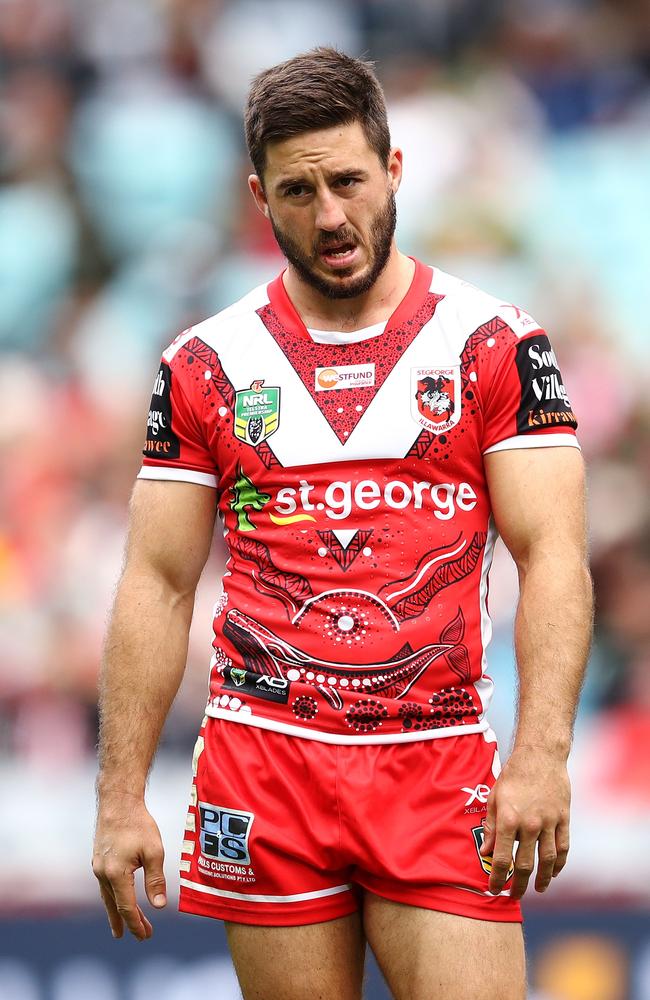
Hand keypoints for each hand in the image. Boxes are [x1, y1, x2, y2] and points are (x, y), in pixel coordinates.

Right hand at [92, 797, 166, 940]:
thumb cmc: (138, 824)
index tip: (144, 936)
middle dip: (129, 922)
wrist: (117, 801)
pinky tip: (116, 899)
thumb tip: (159, 906)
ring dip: (117, 912)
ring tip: (121, 928)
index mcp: (116, 875)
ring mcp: (98, 866)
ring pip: (108, 897)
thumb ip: (155, 880)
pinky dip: (112, 897)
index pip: (127, 908)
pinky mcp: (98, 859)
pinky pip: (105, 886)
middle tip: (141, 936)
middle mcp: (102, 874)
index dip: (136, 924)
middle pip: (116, 905)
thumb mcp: (153, 851)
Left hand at [480, 747, 569, 900]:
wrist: (540, 756)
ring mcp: (549, 822)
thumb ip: (491, 826)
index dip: (498, 878)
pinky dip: (559, 863)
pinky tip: (554, 872)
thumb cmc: (513, 775)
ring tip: (538, 890)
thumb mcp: (494, 797)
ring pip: (547, 860)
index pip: (502, 858)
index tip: (494, 890)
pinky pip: (563, 847)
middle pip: (525, 865)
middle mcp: (530, 824)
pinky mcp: (564, 819)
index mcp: (509, 819)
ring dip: (543, 879)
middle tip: (514, 897)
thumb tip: (487, 852)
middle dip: (518, 885)